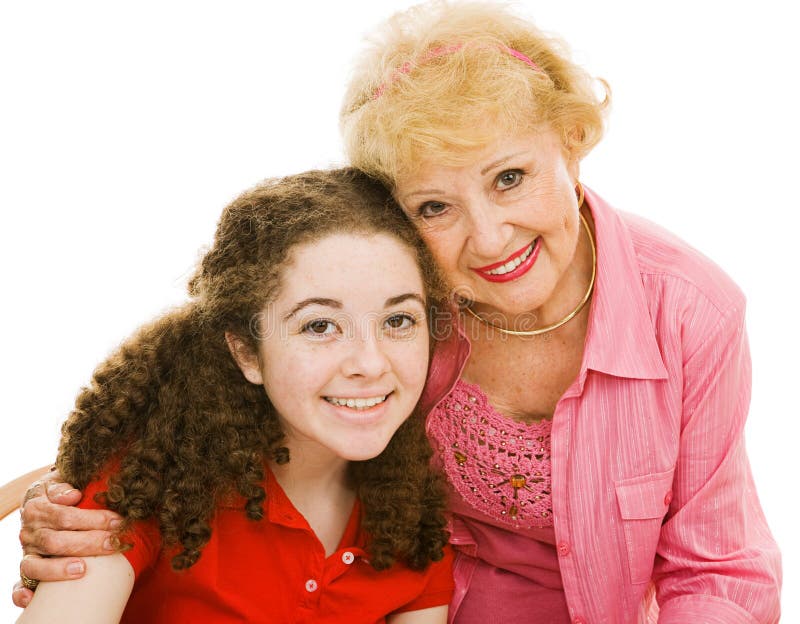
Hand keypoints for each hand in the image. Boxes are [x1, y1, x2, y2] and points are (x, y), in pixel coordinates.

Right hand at [12, 470, 121, 607]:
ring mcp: (28, 551)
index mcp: (38, 506)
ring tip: (82, 569)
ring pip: (36, 565)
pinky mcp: (28, 567)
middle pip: (56, 541)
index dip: (93, 520)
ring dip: (59, 569)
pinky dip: (23, 592)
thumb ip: (64, 485)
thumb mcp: (60, 479)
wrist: (43, 497)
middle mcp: (29, 530)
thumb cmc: (61, 489)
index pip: (65, 516)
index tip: (117, 522)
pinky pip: (20, 583)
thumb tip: (72, 496)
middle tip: (115, 544)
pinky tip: (33, 598)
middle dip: (88, 543)